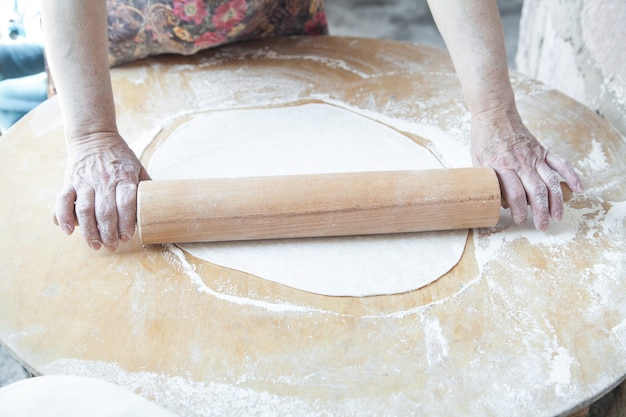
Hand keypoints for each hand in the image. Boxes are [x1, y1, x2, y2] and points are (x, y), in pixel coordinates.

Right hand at [54, 132, 149, 249]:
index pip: (126, 203)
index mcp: (124, 177)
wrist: (94, 136)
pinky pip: (62, 201)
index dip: (126, 222)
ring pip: (85, 210)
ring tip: (96, 245)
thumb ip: (145, 185)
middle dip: (109, 233)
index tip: (127, 236)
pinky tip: (68, 231)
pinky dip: (63, 217)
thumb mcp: (137, 166)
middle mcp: (104, 180)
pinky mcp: (69, 182)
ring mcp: (85, 181)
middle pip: (106, 211)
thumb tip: (160, 205)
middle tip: (112, 246)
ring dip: (89, 231)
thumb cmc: (119, 156)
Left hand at [471, 111, 582, 229]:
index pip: (514, 193)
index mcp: (502, 166)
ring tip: (557, 216)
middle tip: (543, 226)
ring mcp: (534, 156)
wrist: (494, 115)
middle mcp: (521, 162)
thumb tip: (503, 202)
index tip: (520, 220)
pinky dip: (571, 176)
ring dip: (556, 201)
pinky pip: (561, 164)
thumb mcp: (478, 163)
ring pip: (550, 181)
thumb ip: (490, 182)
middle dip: (541, 212)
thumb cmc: (484, 140)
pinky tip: (578, 189)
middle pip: (535, 191)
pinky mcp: (543, 150)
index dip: (519, 210)